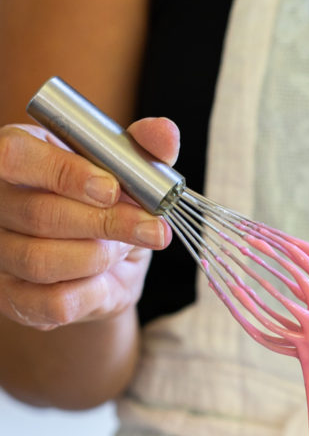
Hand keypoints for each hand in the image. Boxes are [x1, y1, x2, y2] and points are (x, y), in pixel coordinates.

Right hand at [0, 116, 178, 329]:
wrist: (113, 268)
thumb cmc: (112, 209)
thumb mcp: (130, 176)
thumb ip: (144, 152)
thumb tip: (165, 133)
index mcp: (19, 154)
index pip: (18, 157)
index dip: (67, 174)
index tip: (112, 190)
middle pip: (39, 214)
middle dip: (105, 224)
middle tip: (150, 228)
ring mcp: (0, 251)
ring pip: (41, 261)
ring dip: (98, 258)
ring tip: (123, 250)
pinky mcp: (12, 297)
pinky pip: (49, 303)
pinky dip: (90, 293)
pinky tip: (105, 281)